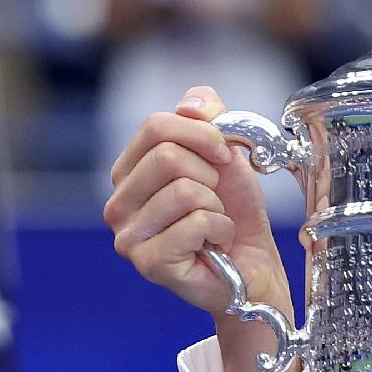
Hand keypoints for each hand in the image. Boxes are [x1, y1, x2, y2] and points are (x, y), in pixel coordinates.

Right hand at [104, 85, 296, 371]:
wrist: (252, 267)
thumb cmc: (233, 213)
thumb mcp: (226, 156)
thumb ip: (209, 118)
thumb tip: (192, 103)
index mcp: (129, 172)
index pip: (157, 126)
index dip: (203, 135)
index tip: (224, 155)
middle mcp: (119, 203)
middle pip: (168, 157)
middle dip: (211, 176)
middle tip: (215, 200)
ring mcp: (128, 236)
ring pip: (185, 191)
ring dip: (216, 207)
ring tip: (213, 225)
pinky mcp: (148, 262)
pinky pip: (196, 223)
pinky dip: (219, 230)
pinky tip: (214, 246)